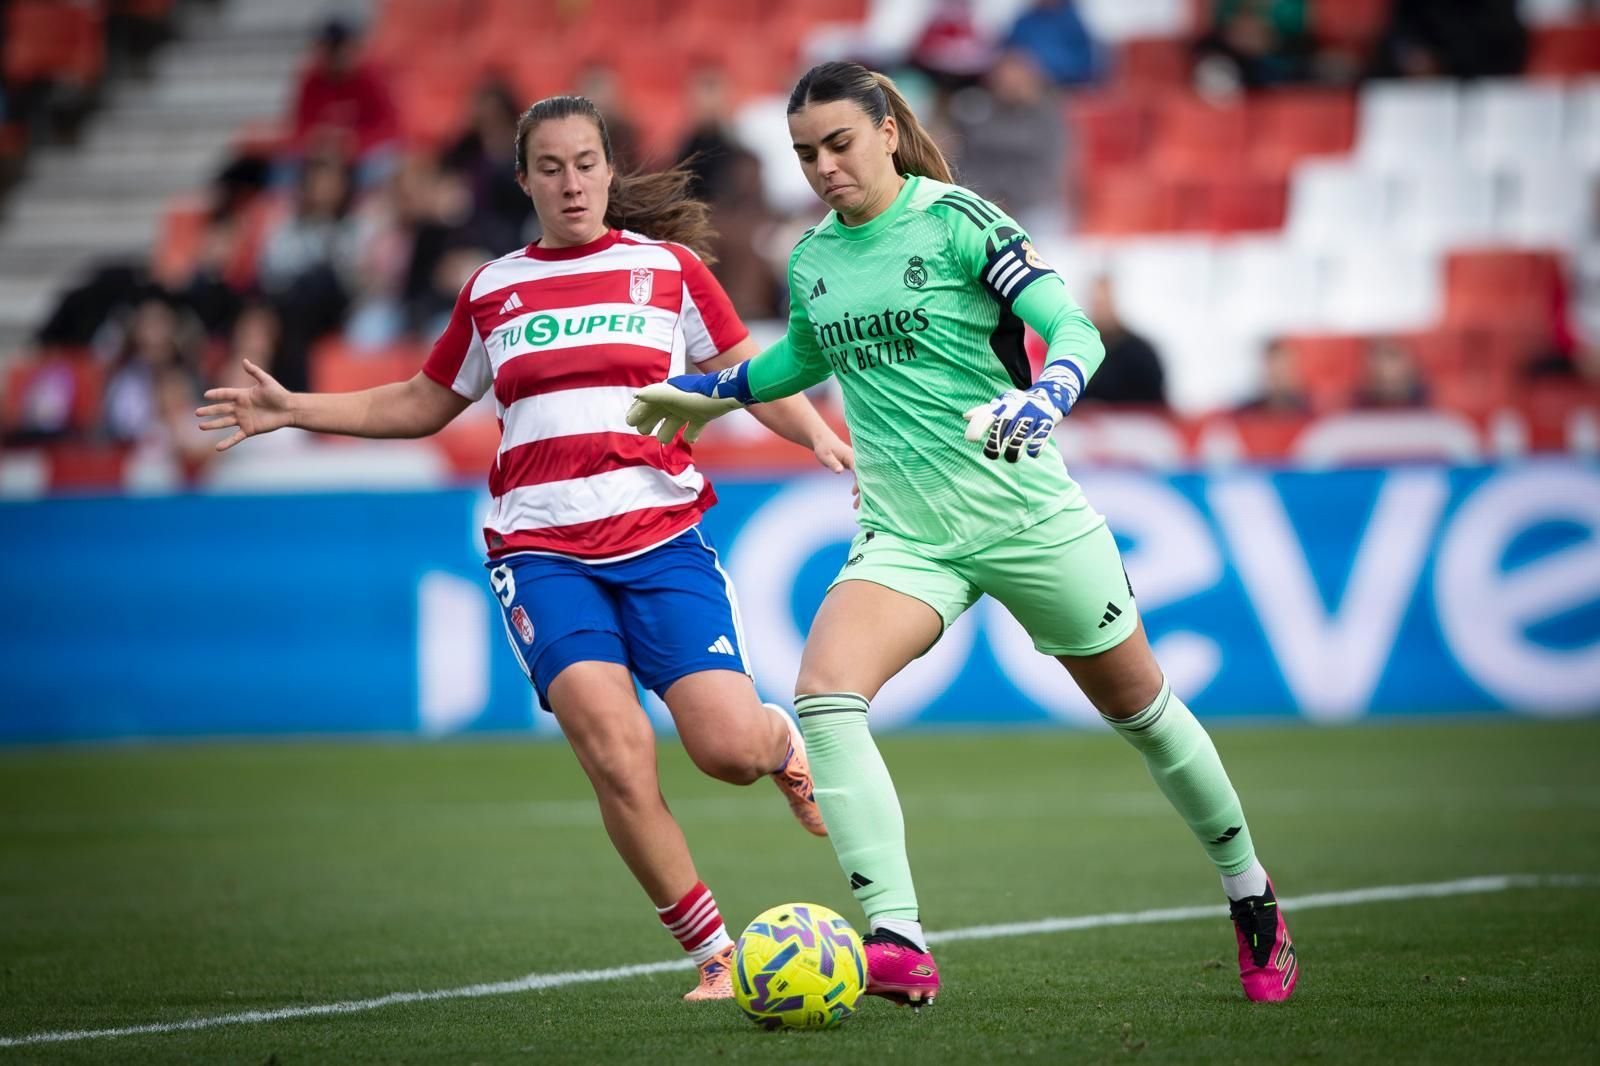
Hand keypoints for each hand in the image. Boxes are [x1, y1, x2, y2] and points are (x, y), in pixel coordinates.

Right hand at [196, 359, 293, 451]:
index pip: (225, 394)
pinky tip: (217, 448)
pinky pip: (236, 437)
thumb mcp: (266, 381)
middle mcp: (240, 408)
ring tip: (201, 426)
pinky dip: (227, 442)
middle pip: (221, 409)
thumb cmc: (279, 394)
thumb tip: (244, 360)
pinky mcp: (249, 430)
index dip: (216, 394)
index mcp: (242, 395)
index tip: (206, 395)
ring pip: (224, 422)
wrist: (289, 409)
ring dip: (213, 425)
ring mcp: (244, 419)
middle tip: (197, 413)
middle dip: (209, 411)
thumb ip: (255, 371)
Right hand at [627, 366, 750, 443]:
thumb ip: (655, 395)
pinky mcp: (704, 415)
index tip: (629, 421)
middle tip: (642, 431)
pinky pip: (694, 426)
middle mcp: (677, 400)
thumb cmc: (697, 394)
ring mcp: (690, 408)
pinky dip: (691, 433)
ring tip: (663, 439)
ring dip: (668, 430)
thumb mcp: (673, 395)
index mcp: (667, 393)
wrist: (726, 394)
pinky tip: (689, 439)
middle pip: (659, 412)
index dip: (638, 411)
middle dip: (649, 420)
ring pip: (674, 421)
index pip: (648, 402)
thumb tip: (637, 396)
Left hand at [811, 430, 858, 507]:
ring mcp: (857, 464)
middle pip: (863, 478)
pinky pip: (859, 478)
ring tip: (855, 506)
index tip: (854, 492)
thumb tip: (840, 471)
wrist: (824, 441)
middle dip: (862, 492)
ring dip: (861, 492)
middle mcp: (857, 460)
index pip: (859, 471)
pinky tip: (855, 497)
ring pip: (863, 479)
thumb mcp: (825, 455)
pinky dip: (859, 488)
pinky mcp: (855, 467)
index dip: (859, 482)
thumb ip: (833, 463)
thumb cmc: (823, 447)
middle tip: (856, 506)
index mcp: (852, 457)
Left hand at [962, 388, 1061, 461]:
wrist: (1049, 395)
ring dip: (1015, 447)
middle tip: (991, 455)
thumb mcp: (1001, 404)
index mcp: (1002, 405)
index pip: (986, 414)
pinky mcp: (1047, 420)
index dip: (977, 426)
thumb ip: (984, 412)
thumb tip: (965, 416)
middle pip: (1003, 423)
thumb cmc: (1018, 404)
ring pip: (1021, 431)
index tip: (970, 439)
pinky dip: (1038, 444)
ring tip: (1011, 458)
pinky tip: (1032, 454)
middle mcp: (1015, 407)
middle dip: (996, 440)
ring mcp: (1032, 413)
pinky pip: (1042, 432)